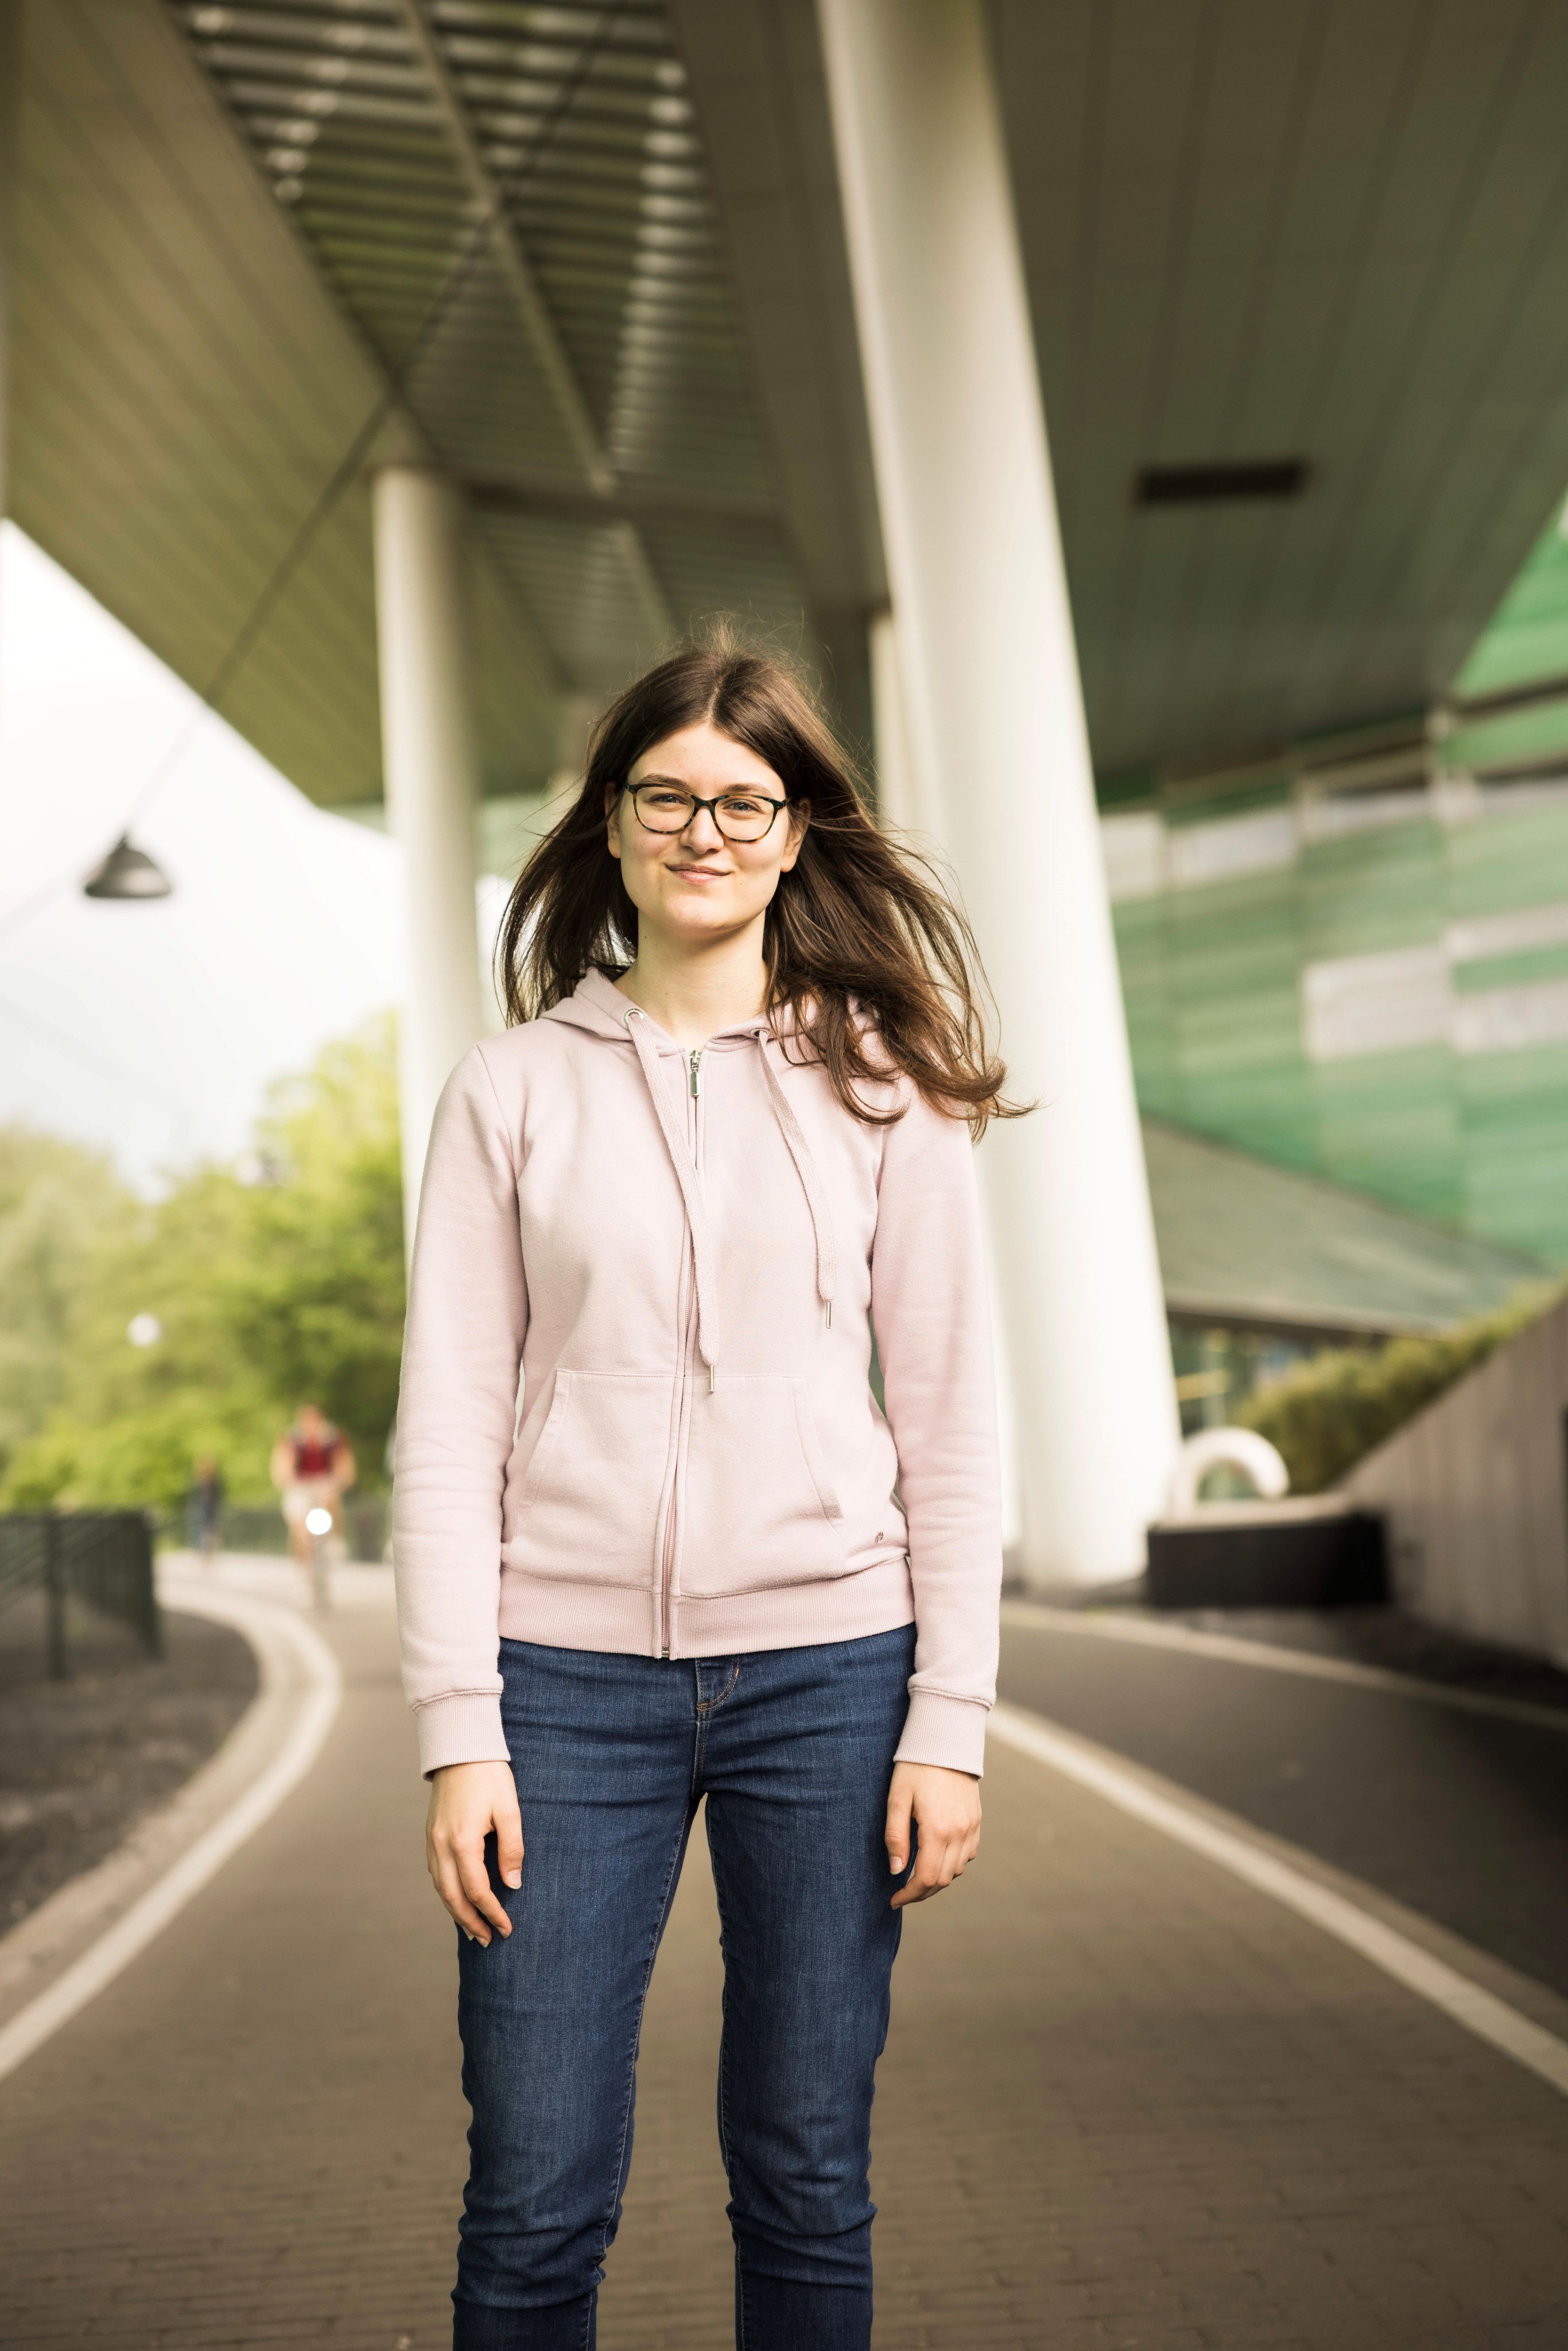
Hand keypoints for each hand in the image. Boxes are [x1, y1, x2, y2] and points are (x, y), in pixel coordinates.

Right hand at [426, 1760, 522, 1946]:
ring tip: (471, 1929)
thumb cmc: (489, 1775)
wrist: (460, 1746)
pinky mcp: (430, 1833)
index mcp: (462, 1842)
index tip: (506, 1928)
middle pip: (452, 1897)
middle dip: (470, 1922)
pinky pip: (435, 1872)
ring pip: (440, 1887)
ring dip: (455, 1911)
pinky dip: (446, 1892)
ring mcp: (432, 1840)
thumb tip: (513, 1883)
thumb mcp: (509, 1810)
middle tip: (486, 1942)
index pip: (477, 1890)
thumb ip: (512, 1849)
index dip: (492, 1913)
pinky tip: (456, 1898)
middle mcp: (441, 1845)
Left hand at [885, 1761, 980, 1907]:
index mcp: (938, 1830)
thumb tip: (896, 1870)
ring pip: (956, 1870)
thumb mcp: (897, 1799)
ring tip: (916, 1876)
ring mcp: (971, 1827)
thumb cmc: (916, 1768)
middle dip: (921, 1892)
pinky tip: (936, 1857)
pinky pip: (968, 1854)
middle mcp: (959, 1833)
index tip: (893, 1900)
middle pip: (943, 1880)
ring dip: (937, 1879)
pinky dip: (952, 1864)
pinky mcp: (977, 1820)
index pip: (926, 1878)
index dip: (909, 1895)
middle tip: (902, 1893)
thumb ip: (895, 1837)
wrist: (946, 1740)